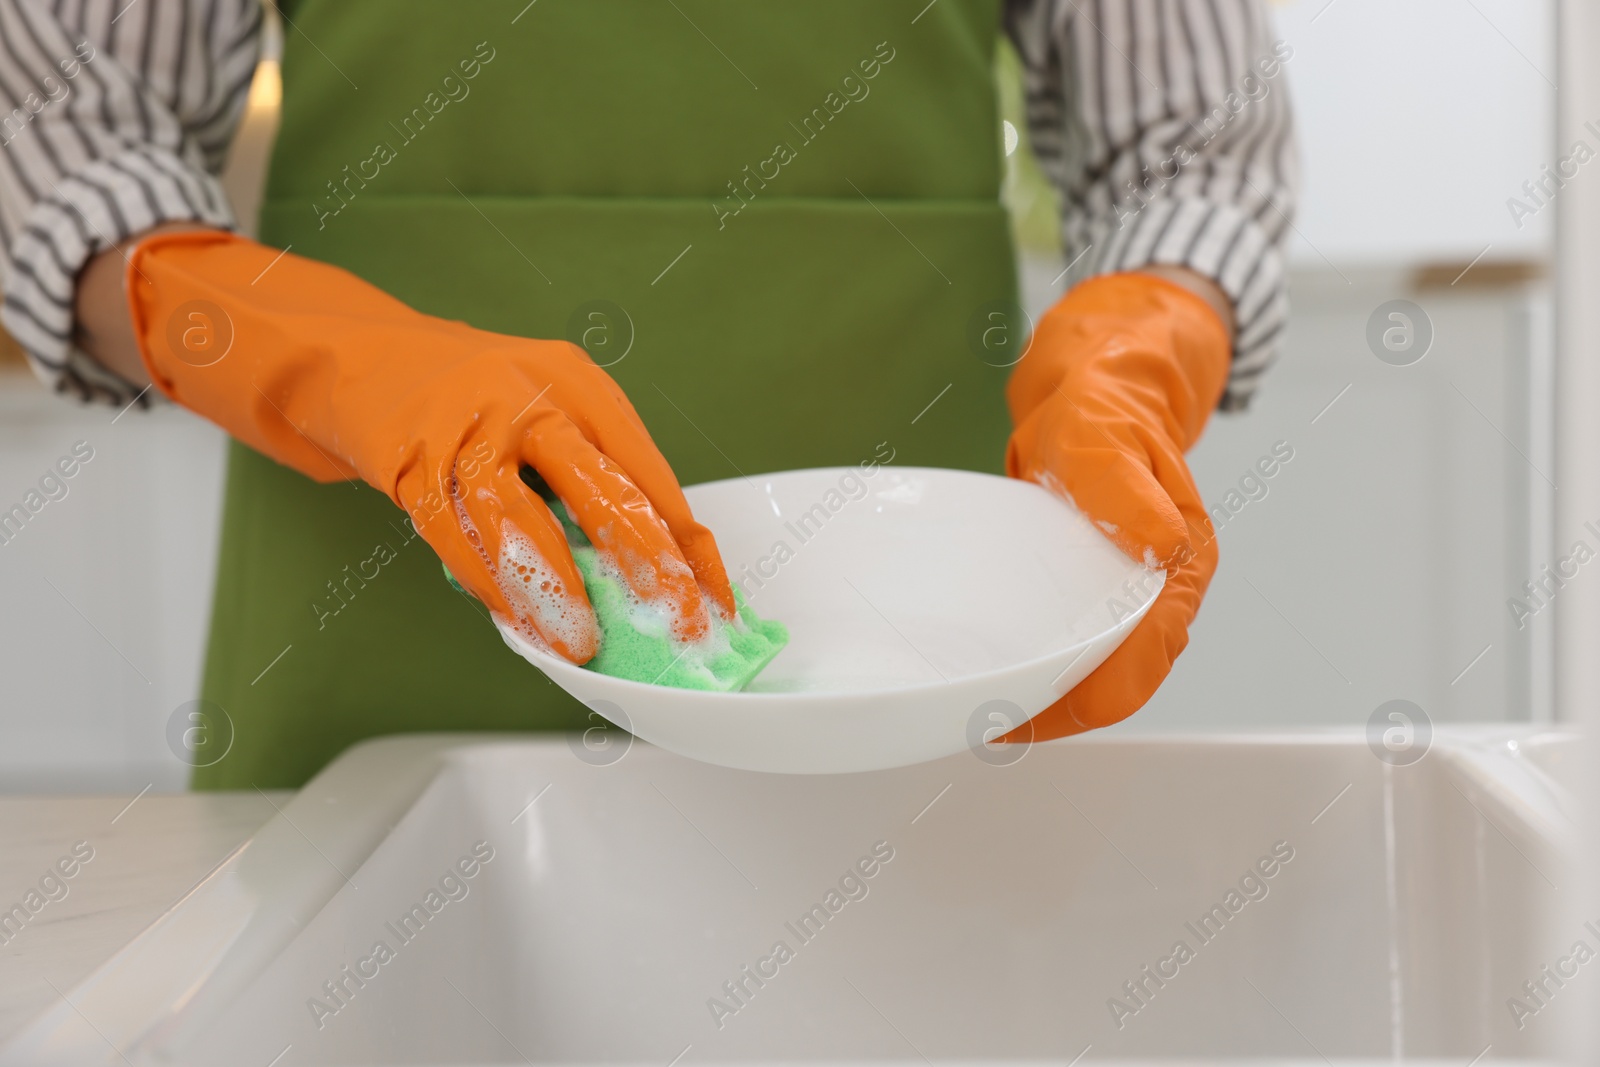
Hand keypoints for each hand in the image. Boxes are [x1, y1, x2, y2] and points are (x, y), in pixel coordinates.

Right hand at [125, 231, 734, 661]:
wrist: (360, 354)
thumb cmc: (475, 397)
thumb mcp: (548, 408)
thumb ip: (593, 476)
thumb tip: (652, 569)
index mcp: (580, 385)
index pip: (648, 472)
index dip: (686, 543)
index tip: (713, 600)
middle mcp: (529, 395)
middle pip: (598, 484)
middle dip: (644, 562)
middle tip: (672, 621)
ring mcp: (465, 425)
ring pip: (518, 514)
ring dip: (555, 586)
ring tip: (583, 640)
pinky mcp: (411, 459)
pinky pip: (455, 532)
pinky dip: (490, 581)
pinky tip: (518, 620)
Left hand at [1003, 271, 1231, 737]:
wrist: (1096, 390)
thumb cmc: (1100, 409)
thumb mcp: (1097, 433)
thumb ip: (1122, 485)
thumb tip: (1160, 543)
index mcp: (1182, 564)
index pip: (1141, 661)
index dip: (1085, 701)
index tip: (1022, 717)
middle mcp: (1167, 590)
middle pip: (1125, 684)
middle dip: (1064, 713)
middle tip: (991, 725)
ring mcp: (1139, 595)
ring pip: (1108, 675)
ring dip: (1056, 701)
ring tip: (992, 713)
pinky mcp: (1108, 593)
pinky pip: (1087, 650)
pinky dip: (1051, 672)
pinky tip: (1008, 675)